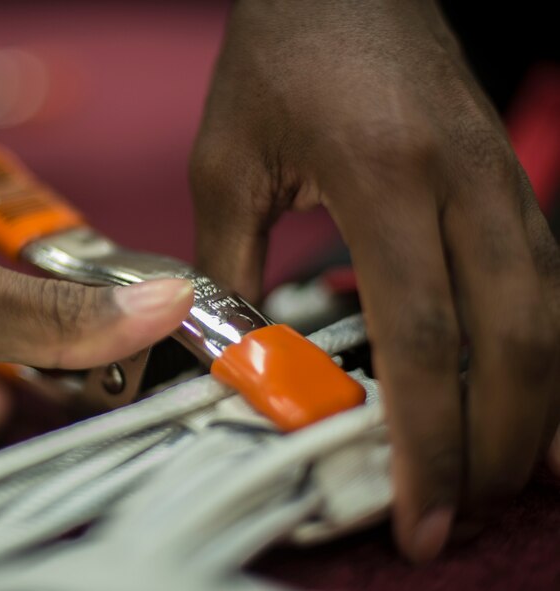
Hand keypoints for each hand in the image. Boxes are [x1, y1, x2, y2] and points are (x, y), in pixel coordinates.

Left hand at [191, 0, 559, 561]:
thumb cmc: (278, 59)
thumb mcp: (226, 164)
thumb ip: (229, 266)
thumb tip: (237, 359)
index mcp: (385, 178)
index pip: (422, 334)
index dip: (424, 436)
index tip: (413, 509)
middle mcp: (465, 183)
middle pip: (511, 341)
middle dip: (494, 445)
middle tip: (456, 512)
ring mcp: (500, 179)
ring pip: (550, 315)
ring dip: (536, 410)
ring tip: (509, 480)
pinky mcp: (507, 179)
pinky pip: (547, 280)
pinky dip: (549, 352)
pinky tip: (541, 401)